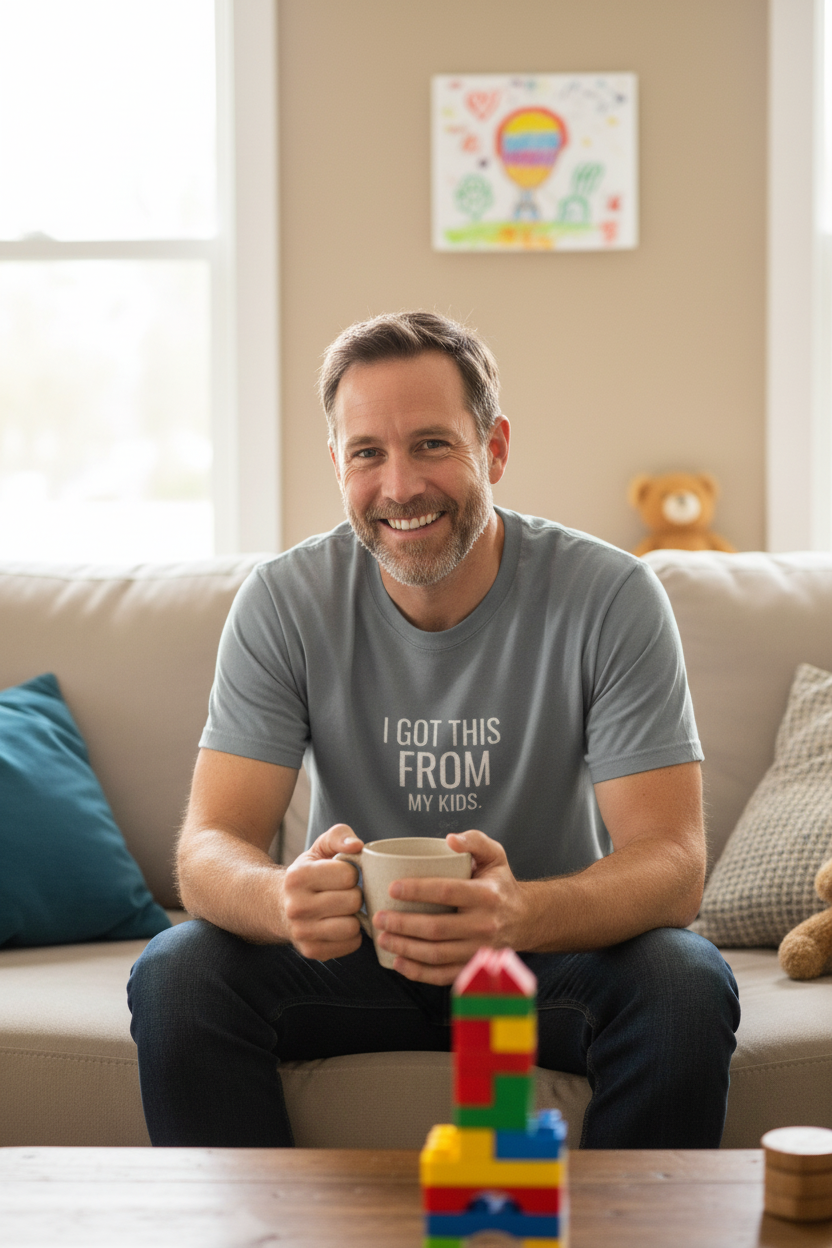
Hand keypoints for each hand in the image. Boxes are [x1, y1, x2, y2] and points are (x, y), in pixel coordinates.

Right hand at [281, 824, 364, 959]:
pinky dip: (352, 935)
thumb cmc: (308, 874)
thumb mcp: (319, 848)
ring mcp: (302, 932)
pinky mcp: (311, 951)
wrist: (278, 905)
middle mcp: (296, 906)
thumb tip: (357, 846)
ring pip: (353, 926)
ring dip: (354, 917)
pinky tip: (340, 925)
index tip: (340, 875)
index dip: (351, 872)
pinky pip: (351, 944)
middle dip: (354, 895)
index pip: (348, 874)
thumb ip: (339, 836)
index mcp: (298, 876)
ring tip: (343, 910)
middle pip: (353, 901)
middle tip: (343, 893)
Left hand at [372, 830, 527, 985]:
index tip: (393, 888)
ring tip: (383, 937)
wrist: (525, 919)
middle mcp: (484, 924)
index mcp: (487, 895)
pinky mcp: (475, 967)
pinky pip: (444, 975)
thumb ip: (475, 841)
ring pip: (437, 954)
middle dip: (402, 924)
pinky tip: (399, 962)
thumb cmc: (501, 884)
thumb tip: (450, 840)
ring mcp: (479, 950)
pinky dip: (419, 972)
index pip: (447, 891)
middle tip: (379, 917)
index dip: (417, 890)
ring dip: (405, 948)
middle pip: (436, 928)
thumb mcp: (495, 855)